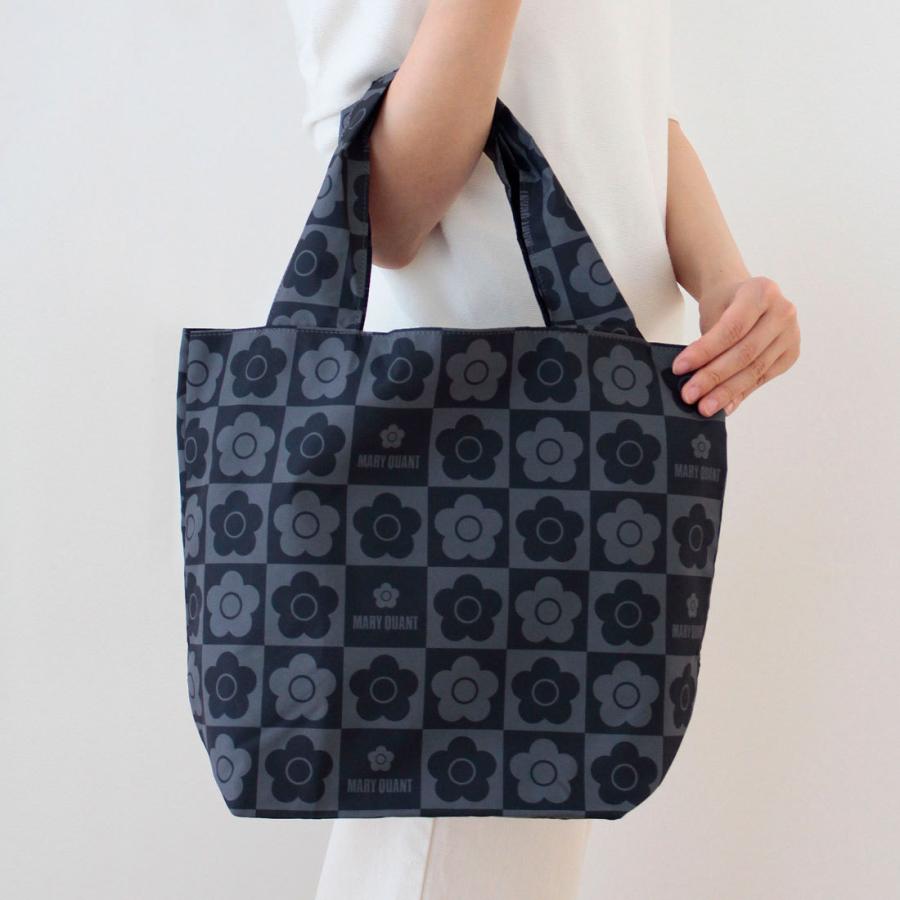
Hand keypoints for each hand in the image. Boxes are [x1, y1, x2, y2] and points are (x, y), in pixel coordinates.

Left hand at [671, 276, 800, 416]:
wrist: (747, 297)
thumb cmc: (727, 302)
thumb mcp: (713, 310)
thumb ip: (707, 341)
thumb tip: (693, 381)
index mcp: (762, 292)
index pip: (731, 328)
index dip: (705, 351)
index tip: (680, 368)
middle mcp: (782, 312)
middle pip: (744, 353)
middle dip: (713, 377)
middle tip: (690, 394)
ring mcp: (791, 334)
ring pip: (754, 370)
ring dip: (726, 392)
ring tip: (704, 406)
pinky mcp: (790, 354)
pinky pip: (762, 378)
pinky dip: (740, 393)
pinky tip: (724, 406)